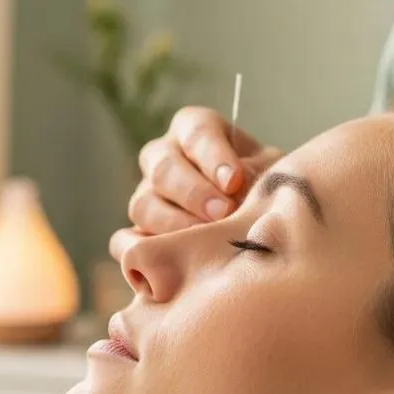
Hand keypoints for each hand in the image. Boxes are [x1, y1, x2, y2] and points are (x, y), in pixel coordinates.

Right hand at [108, 106, 282, 261]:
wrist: (259, 224)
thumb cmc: (264, 188)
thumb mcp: (269, 174)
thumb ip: (254, 177)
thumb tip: (236, 193)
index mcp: (195, 130)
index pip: (197, 132)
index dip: (212, 156)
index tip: (233, 180)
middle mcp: (164, 157)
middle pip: (163, 167)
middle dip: (194, 192)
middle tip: (223, 212)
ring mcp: (147, 195)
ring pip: (143, 204)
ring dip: (173, 224)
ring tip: (204, 240)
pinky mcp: (138, 232)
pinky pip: (124, 241)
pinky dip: (139, 252)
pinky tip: (168, 262)